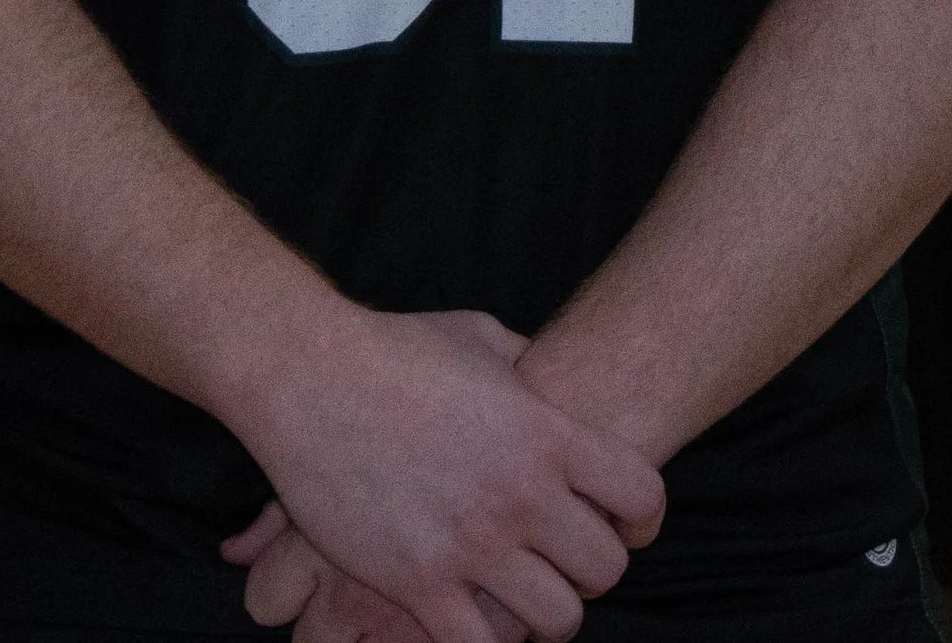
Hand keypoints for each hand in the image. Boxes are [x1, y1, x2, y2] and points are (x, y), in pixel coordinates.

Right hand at [220, 308, 659, 642]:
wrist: (309, 374)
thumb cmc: (393, 348)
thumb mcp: (479, 337)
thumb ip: (529, 368)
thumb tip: (552, 383)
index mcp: (545, 432)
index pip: (642, 496)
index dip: (642, 518)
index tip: (622, 524)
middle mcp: (521, 494)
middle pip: (605, 567)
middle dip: (593, 569)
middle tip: (564, 561)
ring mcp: (471, 543)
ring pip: (557, 619)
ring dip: (546, 612)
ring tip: (524, 597)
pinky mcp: (418, 582)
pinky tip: (472, 619)